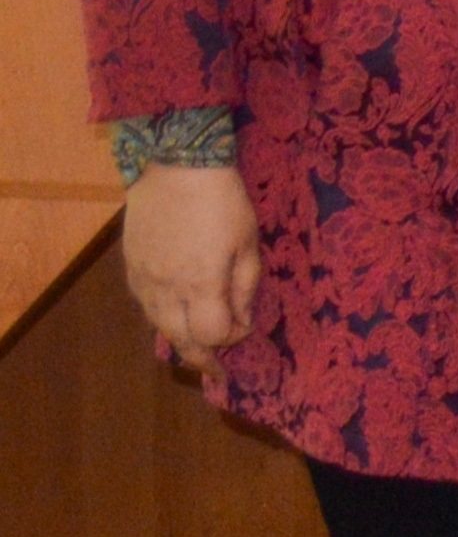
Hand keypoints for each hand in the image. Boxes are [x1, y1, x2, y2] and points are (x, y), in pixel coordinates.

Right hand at [121, 163, 254, 364]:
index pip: (210, 335)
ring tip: (196, 347)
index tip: (244, 330)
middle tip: (215, 369)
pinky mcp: (130, 266)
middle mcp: (165, 288)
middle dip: (199, 357)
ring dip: (178, 339)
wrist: (175, 167)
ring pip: (157, 325)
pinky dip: (162, 316)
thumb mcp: (248, 244)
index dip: (230, 340)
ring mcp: (143, 278)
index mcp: (199, 283)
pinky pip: (144, 304)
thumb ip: (244, 288)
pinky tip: (175, 313)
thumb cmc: (222, 202)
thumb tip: (241, 322)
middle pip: (178, 339)